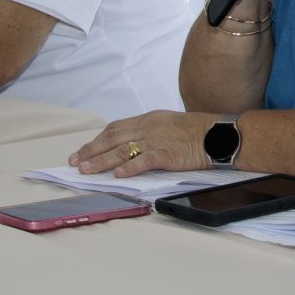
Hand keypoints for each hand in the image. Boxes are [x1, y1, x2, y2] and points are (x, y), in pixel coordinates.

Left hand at [71, 111, 214, 175]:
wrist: (219, 134)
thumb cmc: (197, 131)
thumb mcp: (168, 125)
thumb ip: (149, 132)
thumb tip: (131, 145)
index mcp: (148, 119)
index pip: (115, 128)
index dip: (96, 141)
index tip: (83, 151)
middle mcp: (148, 127)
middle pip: (112, 138)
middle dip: (91, 150)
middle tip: (76, 162)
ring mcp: (157, 140)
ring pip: (122, 150)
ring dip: (101, 160)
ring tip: (86, 169)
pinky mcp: (167, 154)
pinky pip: (144, 161)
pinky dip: (129, 168)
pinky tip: (117, 175)